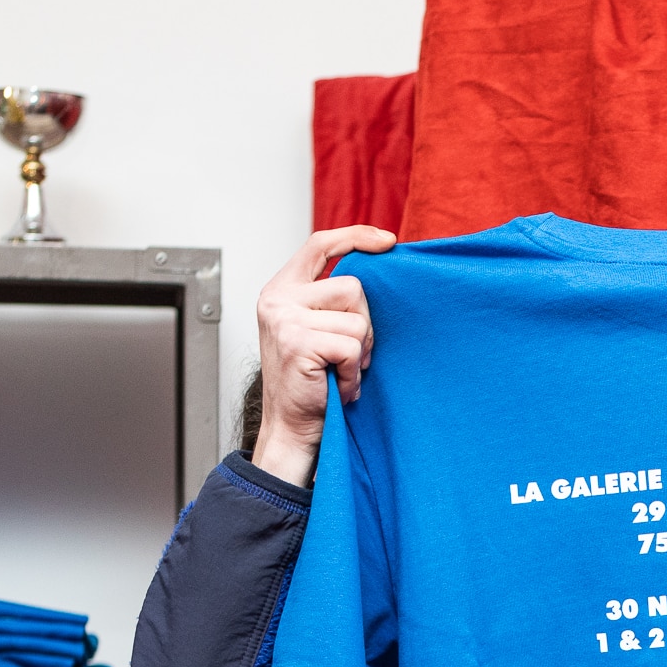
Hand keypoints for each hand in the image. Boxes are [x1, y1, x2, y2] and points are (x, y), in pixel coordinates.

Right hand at [251, 225, 395, 486]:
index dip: (356, 237)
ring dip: (359, 353)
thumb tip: (377, 269)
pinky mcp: (298, 343)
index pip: (320, 244)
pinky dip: (352, 374)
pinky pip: (351, 348)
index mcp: (281, 289)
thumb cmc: (311, 383)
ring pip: (357, 320)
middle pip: (353, 287)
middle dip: (364, 324)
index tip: (389, 242)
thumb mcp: (314, 330)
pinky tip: (336, 386)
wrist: (291, 429)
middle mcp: (278, 299)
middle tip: (349, 356)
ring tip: (339, 372)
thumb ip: (329, 300)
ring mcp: (285, 320)